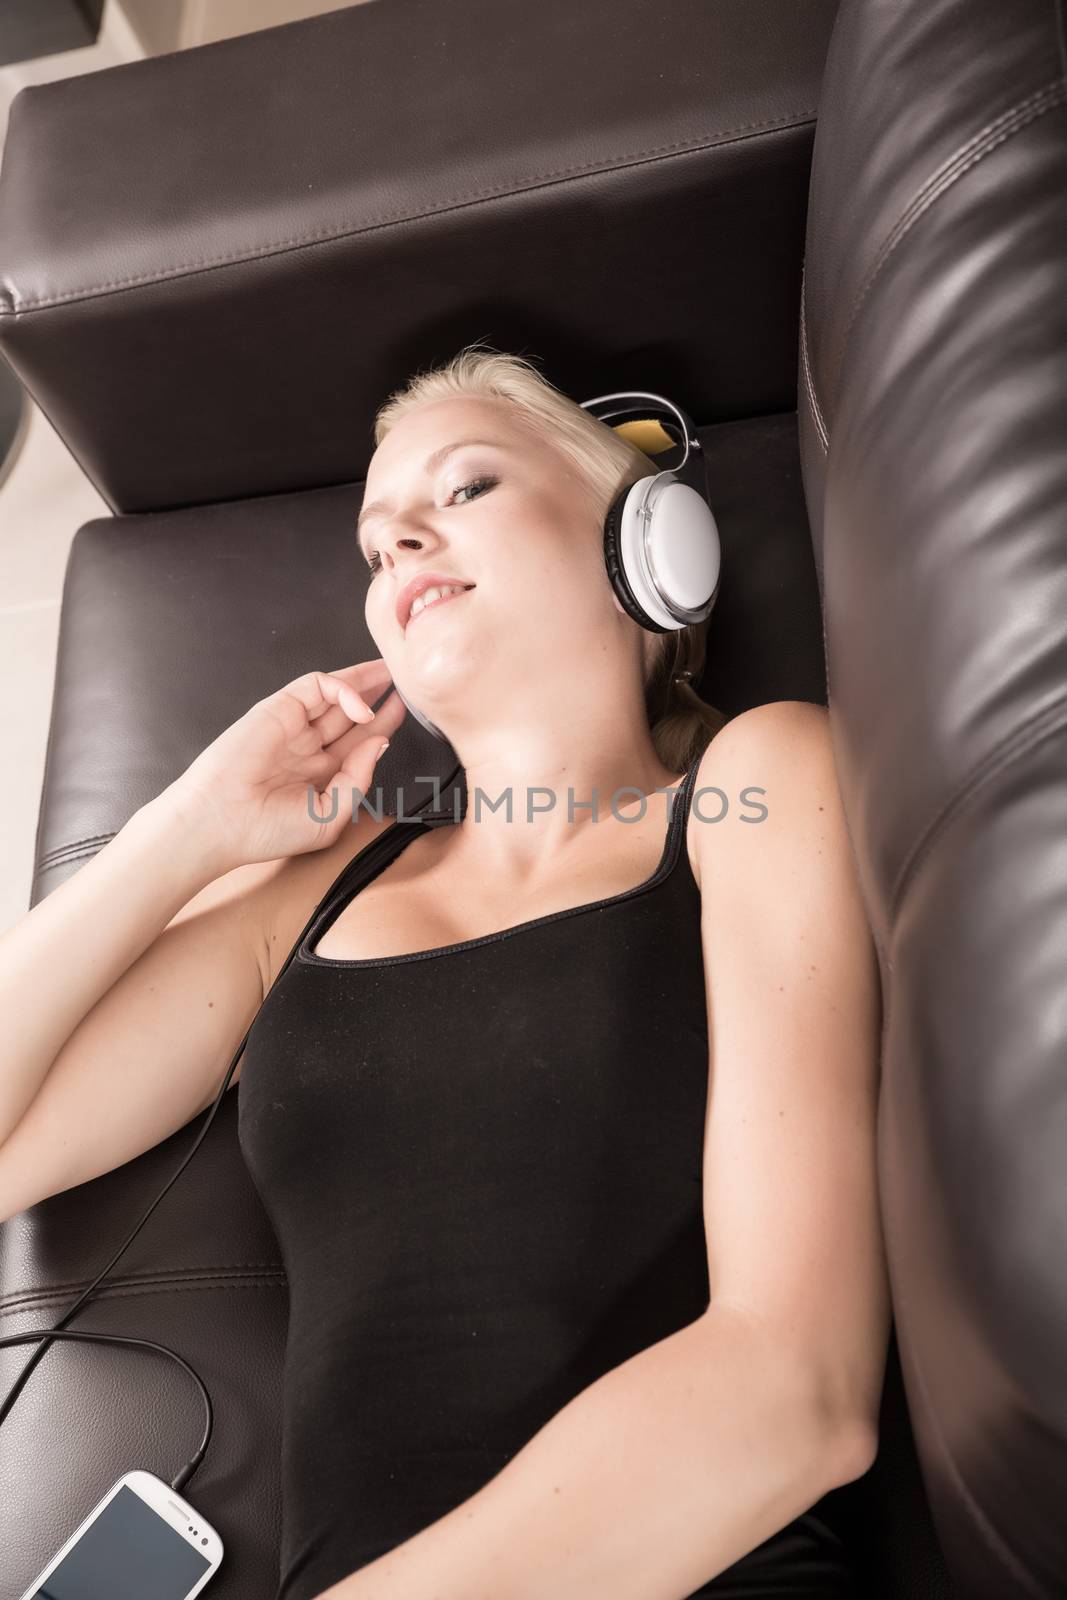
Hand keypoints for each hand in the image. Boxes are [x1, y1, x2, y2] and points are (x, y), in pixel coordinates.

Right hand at [161, 660, 406, 869]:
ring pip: (334, 694)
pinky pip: (316, 686)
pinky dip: (342, 690)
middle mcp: (308, 748)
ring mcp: (293, 726)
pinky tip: (360, 707)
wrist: (220, 822)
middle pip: (350, 714)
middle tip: (404, 681)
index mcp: (319, 775)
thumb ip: (358, 781)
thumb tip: (380, 744)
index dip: (383, 727)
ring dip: (364, 681)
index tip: (405, 714)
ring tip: (391, 673)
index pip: (359, 743)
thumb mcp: (328, 817)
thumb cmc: (265, 830)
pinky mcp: (278, 708)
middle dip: (377, 696)